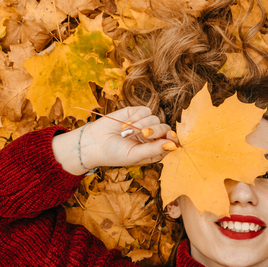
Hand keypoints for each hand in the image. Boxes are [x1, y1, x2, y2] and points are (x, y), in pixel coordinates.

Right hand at [53, 106, 176, 173]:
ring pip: (155, 119)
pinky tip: (125, 125)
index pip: (171, 142)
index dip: (172, 138)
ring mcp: (144, 124)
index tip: (169, 136)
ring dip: (141, 125)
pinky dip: (137, 117)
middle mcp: (151, 137)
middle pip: (165, 129)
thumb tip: (173, 145)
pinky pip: (146, 111)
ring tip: (126, 133)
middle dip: (156, 131)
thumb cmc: (114, 153)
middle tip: (143, 134)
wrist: (94, 143)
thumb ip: (154, 150)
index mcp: (154, 150)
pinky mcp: (135, 113)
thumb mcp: (135, 155)